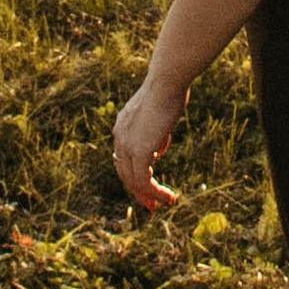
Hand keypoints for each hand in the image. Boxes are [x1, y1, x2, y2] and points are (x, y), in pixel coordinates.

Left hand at [112, 73, 186, 211]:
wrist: (166, 82)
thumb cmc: (169, 91)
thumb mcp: (159, 115)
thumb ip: (155, 133)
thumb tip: (158, 149)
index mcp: (122, 127)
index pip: (124, 159)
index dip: (135, 175)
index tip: (149, 188)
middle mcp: (120, 138)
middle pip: (125, 174)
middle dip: (139, 192)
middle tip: (152, 206)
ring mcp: (127, 146)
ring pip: (134, 182)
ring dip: (151, 196)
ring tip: (167, 203)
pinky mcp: (138, 152)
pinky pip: (144, 181)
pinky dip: (155, 193)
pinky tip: (169, 198)